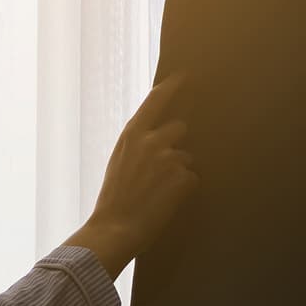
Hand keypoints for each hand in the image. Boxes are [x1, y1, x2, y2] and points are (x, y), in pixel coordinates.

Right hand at [66, 74, 197, 279]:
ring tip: (158, 193)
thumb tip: (157, 139)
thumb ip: (138, 146)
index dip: (173, 86)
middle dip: (176, 144)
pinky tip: (165, 202)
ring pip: (187, 158)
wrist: (114, 229)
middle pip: (180, 128)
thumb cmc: (113, 200)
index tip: (186, 76)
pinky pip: (192, 179)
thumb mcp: (118, 163)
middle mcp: (152, 140)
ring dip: (179, 172)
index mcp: (132, 134)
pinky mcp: (184, 178)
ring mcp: (170, 158)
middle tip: (162, 168)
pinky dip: (183, 190)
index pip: (156, 100)